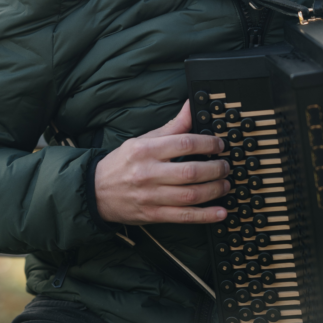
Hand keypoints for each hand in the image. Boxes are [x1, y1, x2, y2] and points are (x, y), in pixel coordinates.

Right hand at [94, 100, 229, 224]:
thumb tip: (191, 106)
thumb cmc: (123, 163)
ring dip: (215, 190)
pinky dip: (206, 216)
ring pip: (191, 195)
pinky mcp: (153, 215)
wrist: (96, 191)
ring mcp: (151, 196)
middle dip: (215, 169)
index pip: (184, 143)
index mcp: (146, 149)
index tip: (219, 145)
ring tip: (226, 184)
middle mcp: (148, 172)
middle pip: (191, 171)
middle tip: (226, 166)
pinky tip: (221, 212)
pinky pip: (184, 216)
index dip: (208, 143)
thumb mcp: (143, 139)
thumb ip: (171, 126)